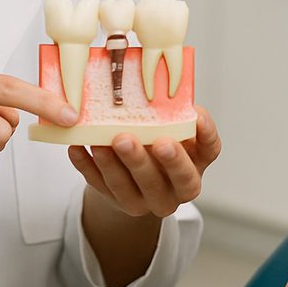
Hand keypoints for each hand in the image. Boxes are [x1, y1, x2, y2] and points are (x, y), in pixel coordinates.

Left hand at [67, 106, 221, 217]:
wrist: (135, 177)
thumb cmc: (156, 142)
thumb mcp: (168, 130)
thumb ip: (168, 114)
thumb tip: (157, 83)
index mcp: (197, 163)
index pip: (210, 150)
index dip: (206, 134)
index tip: (196, 115)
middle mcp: (178, 189)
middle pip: (171, 178)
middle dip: (148, 159)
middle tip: (127, 139)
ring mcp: (149, 201)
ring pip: (132, 188)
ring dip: (113, 165)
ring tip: (100, 143)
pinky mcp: (120, 203)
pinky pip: (102, 188)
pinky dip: (88, 169)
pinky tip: (78, 150)